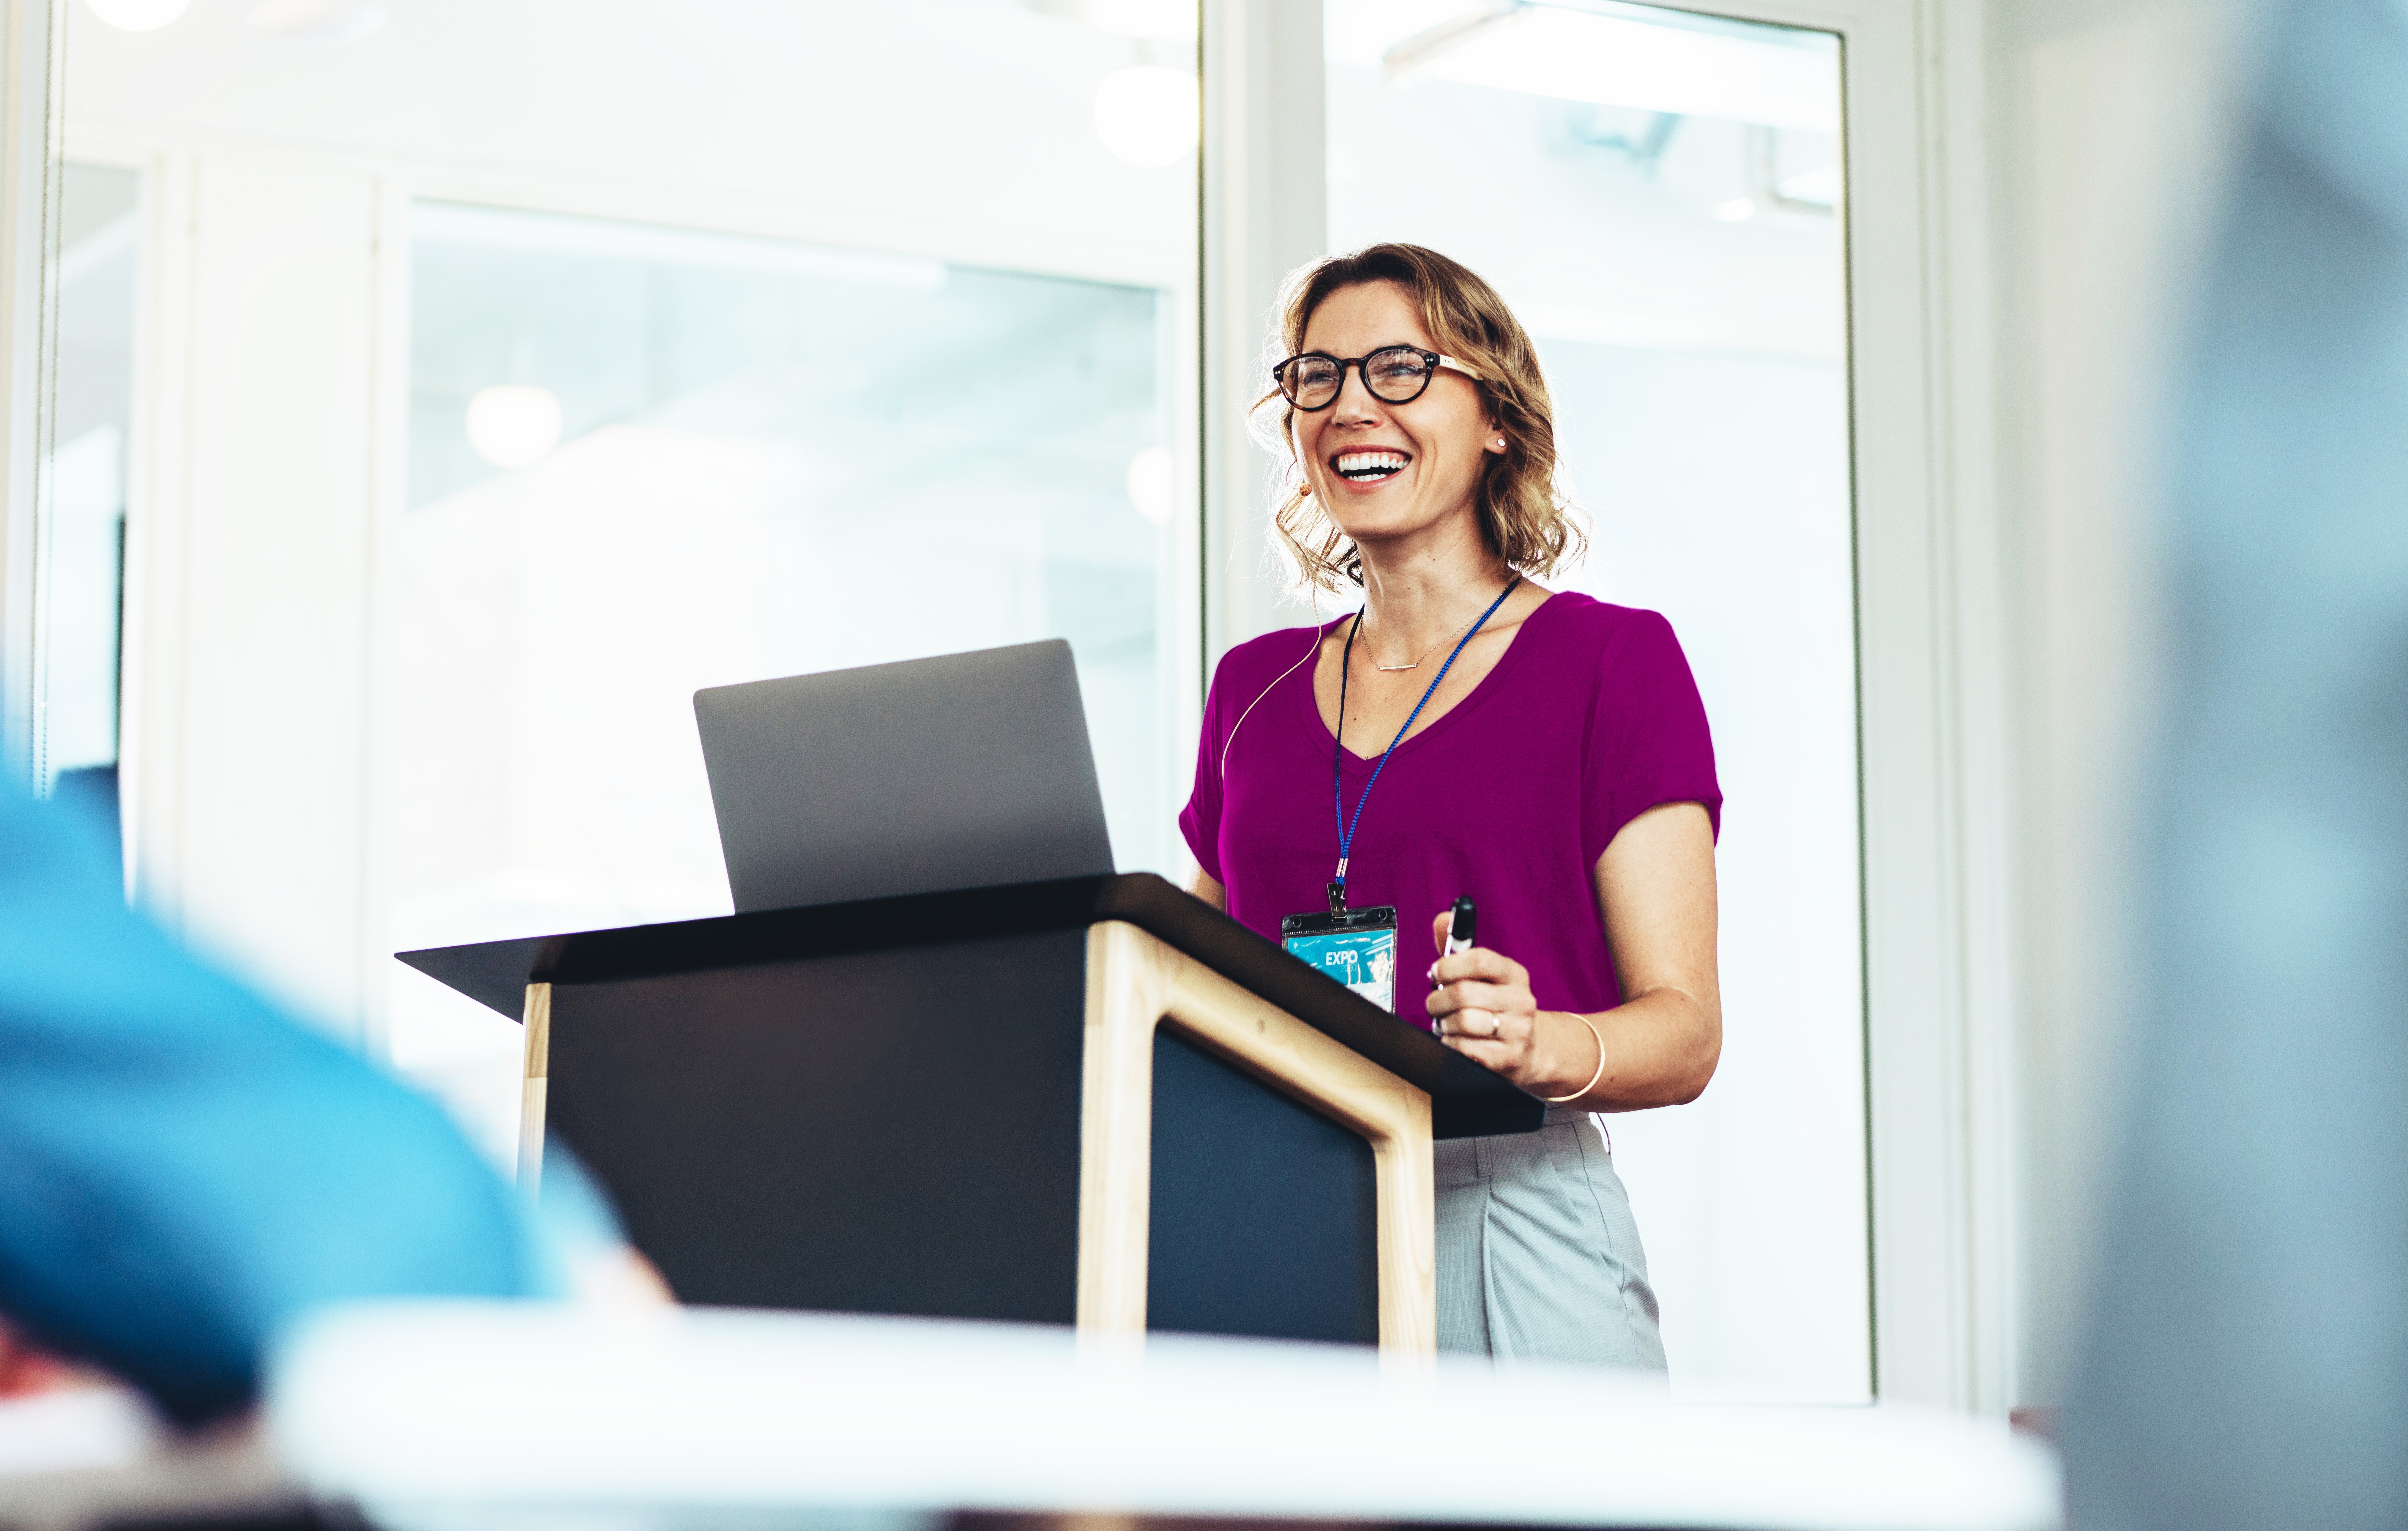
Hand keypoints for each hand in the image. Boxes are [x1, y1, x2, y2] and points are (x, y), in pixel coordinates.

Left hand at [1426, 910, 1553, 1089]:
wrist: (1529, 1049)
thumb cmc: (1495, 1007)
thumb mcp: (1483, 977)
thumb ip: (1458, 949)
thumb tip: (1441, 918)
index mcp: (1514, 974)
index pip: (1480, 959)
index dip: (1449, 965)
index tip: (1436, 972)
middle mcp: (1521, 1001)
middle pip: (1464, 993)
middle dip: (1438, 999)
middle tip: (1434, 1004)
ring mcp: (1517, 1031)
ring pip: (1462, 1021)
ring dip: (1443, 1023)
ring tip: (1445, 1023)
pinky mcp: (1508, 1058)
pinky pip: (1463, 1048)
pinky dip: (1450, 1043)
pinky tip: (1455, 1040)